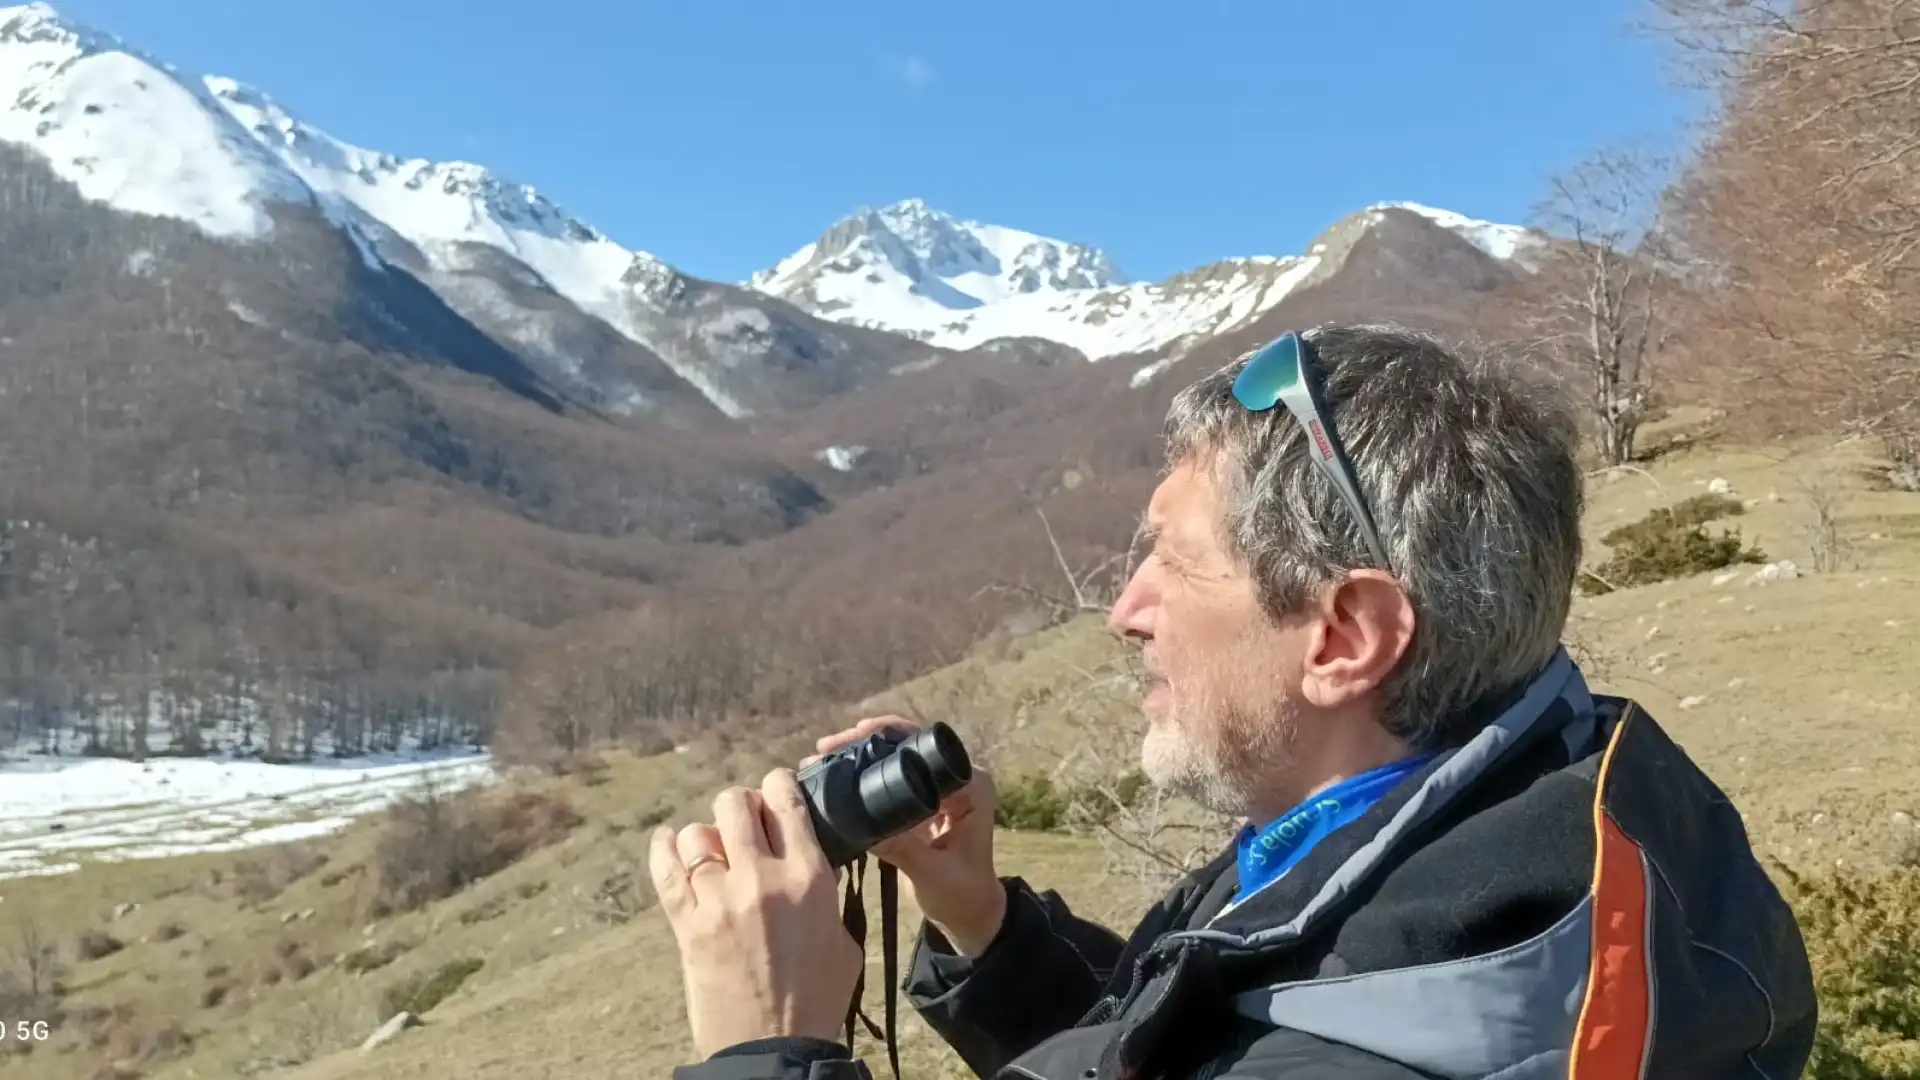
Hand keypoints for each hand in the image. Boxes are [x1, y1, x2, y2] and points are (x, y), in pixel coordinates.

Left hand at [649, 769, 863, 1058]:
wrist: (774, 1047)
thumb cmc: (816, 999)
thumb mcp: (842, 938)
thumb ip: (823, 892)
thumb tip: (808, 863)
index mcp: (808, 877)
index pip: (786, 800)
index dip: (778, 784)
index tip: (776, 789)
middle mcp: (762, 878)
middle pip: (735, 804)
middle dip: (740, 806)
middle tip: (744, 824)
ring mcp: (719, 899)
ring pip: (696, 834)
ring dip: (705, 836)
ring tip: (713, 851)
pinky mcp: (687, 924)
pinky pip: (664, 869)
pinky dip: (663, 849)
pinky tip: (669, 844)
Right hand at [807, 717, 1007, 954]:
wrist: (967, 916)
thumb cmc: (963, 895)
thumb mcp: (933, 873)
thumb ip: (903, 849)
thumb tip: (862, 826)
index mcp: (972, 785)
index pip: (930, 746)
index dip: (892, 733)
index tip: (856, 734)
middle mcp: (957, 779)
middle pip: (908, 745)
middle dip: (866, 740)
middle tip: (826, 747)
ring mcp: (936, 790)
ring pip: (895, 760)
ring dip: (860, 756)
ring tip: (821, 758)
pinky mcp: (919, 804)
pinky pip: (889, 781)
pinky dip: (863, 778)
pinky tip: (832, 779)